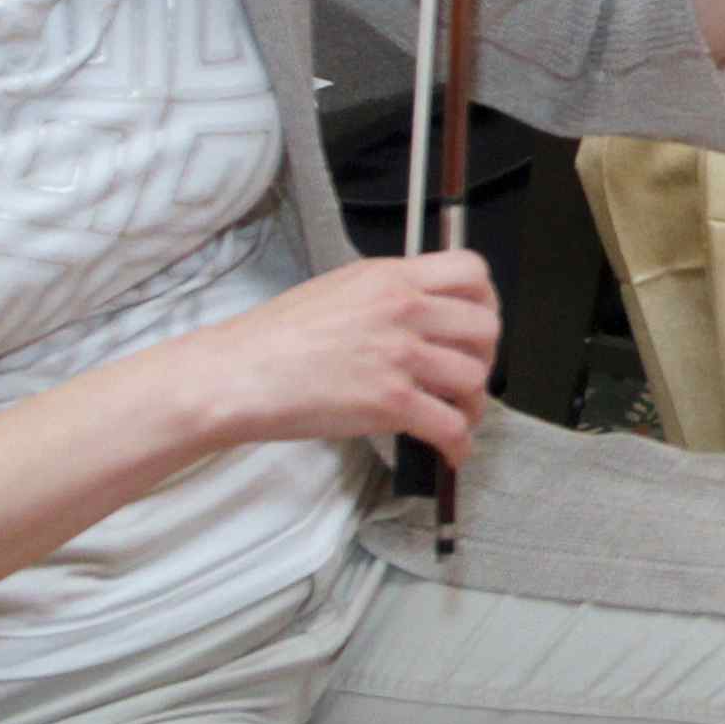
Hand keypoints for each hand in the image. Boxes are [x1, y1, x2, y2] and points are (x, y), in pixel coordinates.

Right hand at [164, 251, 499, 464]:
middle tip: (467, 374)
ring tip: (457, 415)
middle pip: (485, 328)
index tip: (478, 323)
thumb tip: (426, 314)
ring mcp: (399, 355)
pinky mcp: (390, 402)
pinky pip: (451, 426)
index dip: (486, 301)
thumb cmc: (276, 337)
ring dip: (473, 404)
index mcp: (390, 277)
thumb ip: (388, 294)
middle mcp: (403, 309)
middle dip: (485, 357)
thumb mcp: (340, 290)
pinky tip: (450, 452)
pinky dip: (460, 445)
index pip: (472, 271)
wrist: (238, 373)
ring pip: (474, 378)